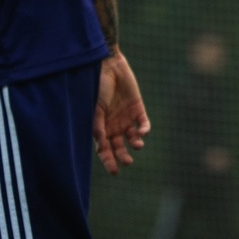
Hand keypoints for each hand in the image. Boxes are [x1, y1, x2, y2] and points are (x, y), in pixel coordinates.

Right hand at [94, 50, 150, 174]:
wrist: (109, 66)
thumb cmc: (97, 87)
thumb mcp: (95, 108)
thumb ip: (97, 126)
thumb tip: (100, 145)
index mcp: (100, 127)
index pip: (104, 150)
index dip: (109, 161)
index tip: (115, 172)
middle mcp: (113, 125)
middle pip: (119, 147)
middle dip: (123, 156)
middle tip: (127, 162)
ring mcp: (125, 117)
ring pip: (132, 138)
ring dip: (135, 144)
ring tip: (136, 145)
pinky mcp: (137, 109)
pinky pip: (143, 124)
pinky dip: (144, 130)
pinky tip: (142, 132)